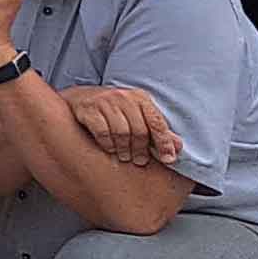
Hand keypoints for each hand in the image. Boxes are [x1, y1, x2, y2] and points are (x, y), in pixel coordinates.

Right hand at [60, 85, 181, 167]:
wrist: (78, 99)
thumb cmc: (113, 111)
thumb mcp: (137, 116)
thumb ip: (157, 132)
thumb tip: (178, 146)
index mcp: (140, 98)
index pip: (157, 122)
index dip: (164, 142)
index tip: (168, 160)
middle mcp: (124, 97)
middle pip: (139, 129)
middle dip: (141, 149)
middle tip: (140, 162)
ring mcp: (105, 101)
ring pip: (121, 132)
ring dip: (125, 149)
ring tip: (125, 157)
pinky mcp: (88, 109)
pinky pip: (102, 132)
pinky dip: (108, 144)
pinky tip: (109, 149)